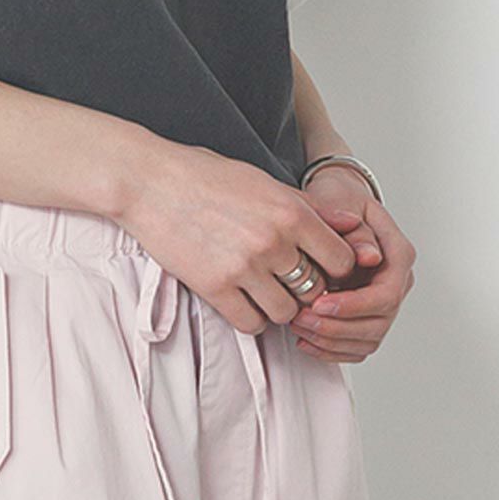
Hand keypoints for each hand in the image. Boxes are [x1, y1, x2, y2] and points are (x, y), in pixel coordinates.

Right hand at [112, 138, 359, 335]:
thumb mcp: (262, 180)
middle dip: (305, 289)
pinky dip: (250, 317)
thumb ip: (306, 206)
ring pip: (285, 313)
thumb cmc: (204, 176)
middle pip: (315, 290)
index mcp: (290, 211)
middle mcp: (273, 241)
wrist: (149, 181)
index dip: (335, 268)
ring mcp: (244, 267)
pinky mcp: (215, 287)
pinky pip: (251, 324)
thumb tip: (349, 223)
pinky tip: (240, 298)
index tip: (319, 266)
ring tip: (261, 289)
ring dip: (277, 306)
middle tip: (287, 280)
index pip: (342, 260)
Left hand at [290, 169, 415, 362]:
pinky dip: (332, 349)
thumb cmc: (340, 199)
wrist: (337, 200)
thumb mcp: (343, 203)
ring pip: (368, 339)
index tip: (321, 303)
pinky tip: (307, 340)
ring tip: (299, 326)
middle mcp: (396, 281)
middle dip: (337, 327)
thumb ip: (356, 231)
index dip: (354, 306)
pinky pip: (357, 344)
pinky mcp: (368, 314)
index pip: (386, 295)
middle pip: (378, 323)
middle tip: (302, 318)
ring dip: (332, 341)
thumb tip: (370, 257)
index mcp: (398, 254)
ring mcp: (383, 300)